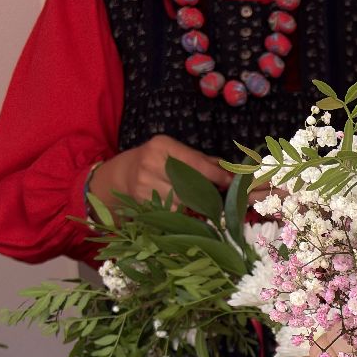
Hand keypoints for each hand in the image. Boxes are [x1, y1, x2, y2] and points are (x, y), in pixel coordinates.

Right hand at [91, 135, 231, 211]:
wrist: (124, 174)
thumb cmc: (158, 160)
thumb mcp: (176, 152)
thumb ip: (203, 160)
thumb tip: (232, 171)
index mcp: (162, 146)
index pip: (195, 163)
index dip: (216, 175)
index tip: (232, 183)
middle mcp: (151, 163)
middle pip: (190, 184)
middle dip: (207, 191)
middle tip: (218, 196)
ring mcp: (145, 184)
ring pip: (183, 200)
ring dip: (194, 203)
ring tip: (196, 200)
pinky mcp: (143, 202)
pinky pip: (172, 211)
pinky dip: (181, 211)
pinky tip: (179, 205)